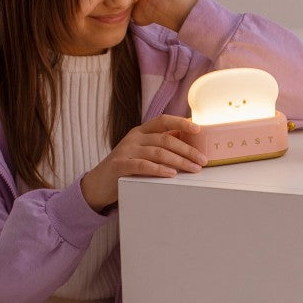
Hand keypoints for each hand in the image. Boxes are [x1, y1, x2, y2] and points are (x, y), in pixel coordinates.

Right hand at [80, 115, 206, 211]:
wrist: (99, 182)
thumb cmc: (127, 166)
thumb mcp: (143, 151)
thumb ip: (161, 145)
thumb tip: (189, 142)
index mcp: (141, 131)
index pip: (163, 120)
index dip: (181, 123)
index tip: (198, 128)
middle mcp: (134, 137)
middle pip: (166, 139)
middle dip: (188, 150)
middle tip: (202, 160)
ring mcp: (126, 150)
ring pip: (158, 152)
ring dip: (180, 161)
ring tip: (193, 169)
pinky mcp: (120, 165)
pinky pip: (143, 165)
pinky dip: (159, 169)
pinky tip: (171, 174)